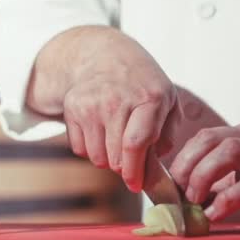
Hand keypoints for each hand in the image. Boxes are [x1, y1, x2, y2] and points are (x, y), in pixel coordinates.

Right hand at [30, 26, 181, 191]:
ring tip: (115, 140)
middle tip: (131, 161)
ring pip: (97, 158)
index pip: (135, 144)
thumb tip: (154, 164)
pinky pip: (79, 149)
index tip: (136, 185)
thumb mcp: (167, 99)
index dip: (135, 171)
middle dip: (125, 168)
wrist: (103, 54)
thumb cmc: (141, 83)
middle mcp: (116, 100)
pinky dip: (90, 149)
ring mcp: (90, 104)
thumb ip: (167, 134)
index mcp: (148, 98)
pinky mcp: (72, 108)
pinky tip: (99, 131)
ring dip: (108, 158)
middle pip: (115, 157)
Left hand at [170, 122, 239, 227]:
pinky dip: (227, 200)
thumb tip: (182, 192)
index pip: (204, 136)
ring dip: (204, 177)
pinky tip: (215, 213)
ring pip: (230, 152)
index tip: (169, 181)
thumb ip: (219, 178)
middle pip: (212, 139)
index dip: (182, 158)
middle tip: (177, 191)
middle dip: (187, 165)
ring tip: (194, 200)